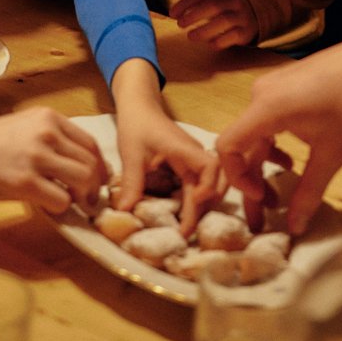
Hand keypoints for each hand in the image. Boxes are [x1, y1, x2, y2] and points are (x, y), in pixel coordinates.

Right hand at [0, 107, 108, 212]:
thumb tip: (68, 163)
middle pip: (91, 161)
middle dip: (96, 184)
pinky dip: (61, 208)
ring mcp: (37, 156)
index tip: (98, 179)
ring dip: (83, 197)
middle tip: (91, 199)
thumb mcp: (19, 128)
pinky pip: (61, 199)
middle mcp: (47, 132)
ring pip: (83, 179)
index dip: (98, 164)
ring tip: (75, 206)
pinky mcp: (24, 182)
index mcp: (47, 117)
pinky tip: (50, 208)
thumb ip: (46, 139)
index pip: (89, 142)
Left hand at [114, 99, 223, 235]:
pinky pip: (199, 184)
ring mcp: (193, 160)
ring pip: (209, 185)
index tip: (194, 202)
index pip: (210, 166)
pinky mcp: (188, 164)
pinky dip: (195, 200)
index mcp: (185, 149)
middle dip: (204, 208)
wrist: (140, 107)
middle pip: (214, 182)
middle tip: (186, 233)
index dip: (208, 186)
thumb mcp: (131, 153)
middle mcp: (194, 155)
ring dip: (201, 206)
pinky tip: (182, 215)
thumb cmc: (137, 126)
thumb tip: (126, 212)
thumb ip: (132, 182)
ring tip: (186, 228)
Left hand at [169, 0, 259, 47]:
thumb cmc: (222, 5)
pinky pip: (234, 35)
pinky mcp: (246, 31)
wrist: (253, 14)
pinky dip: (220, 40)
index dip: (185, 3)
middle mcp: (233, 1)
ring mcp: (241, 16)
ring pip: (224, 21)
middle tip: (180, 24)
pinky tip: (209, 43)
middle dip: (194, 14)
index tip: (172, 13)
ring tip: (190, 36)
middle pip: (213, 5)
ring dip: (205, 30)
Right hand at [217, 2, 341, 234]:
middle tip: (266, 215)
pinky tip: (292, 158)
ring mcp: (272, 85)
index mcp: (266, 108)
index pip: (227, 146)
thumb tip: (295, 228)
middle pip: (242, 142)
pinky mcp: (285, 83)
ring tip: (279, 192)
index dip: (237, 178)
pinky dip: (273, 143)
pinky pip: (267, 118)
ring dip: (264, 164)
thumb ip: (309, 192)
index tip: (261, 200)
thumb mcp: (332, 153)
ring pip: (256, 132)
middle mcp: (261, 94)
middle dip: (252, 181)